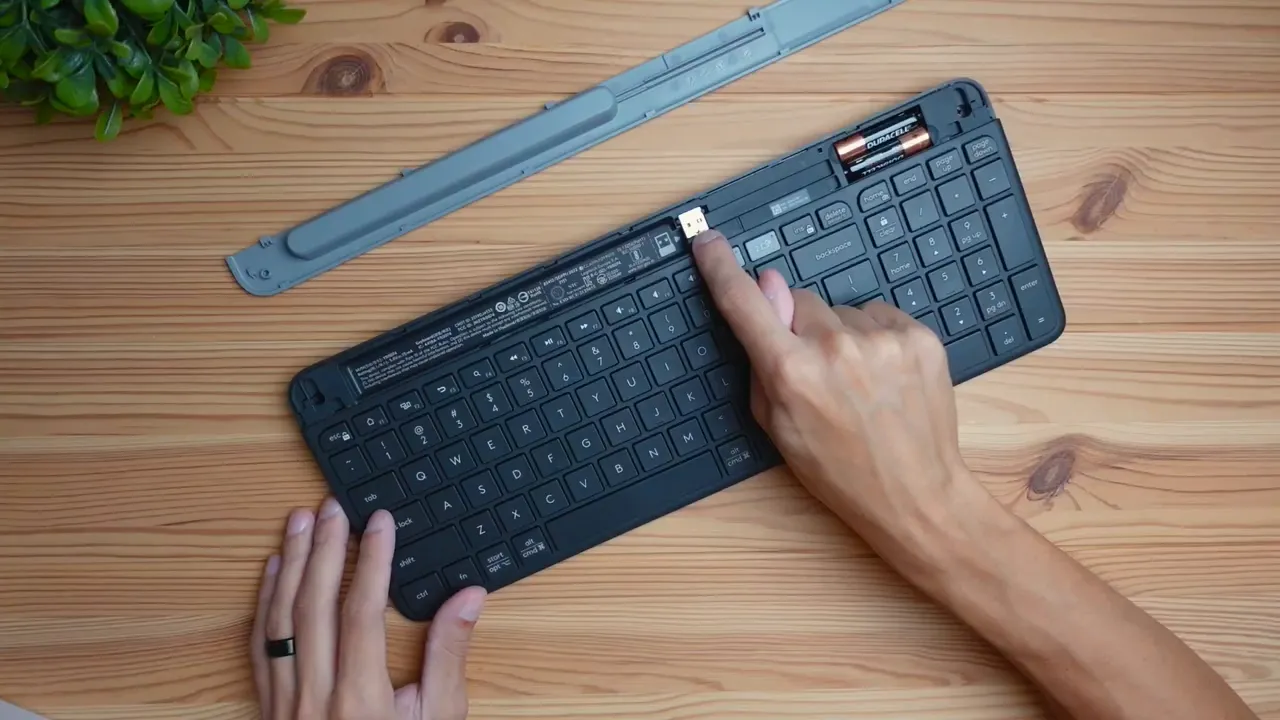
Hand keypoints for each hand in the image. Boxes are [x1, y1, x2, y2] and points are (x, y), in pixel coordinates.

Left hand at [251, 499, 487, 719]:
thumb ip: (448, 657)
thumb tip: (469, 596)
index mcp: (361, 701)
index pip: (361, 612)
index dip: (371, 560)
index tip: (378, 520)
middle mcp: (314, 699)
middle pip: (312, 608)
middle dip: (322, 549)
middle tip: (331, 506)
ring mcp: (285, 705)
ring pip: (278, 622)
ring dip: (288, 565)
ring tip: (298, 521)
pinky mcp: (269, 710)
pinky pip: (259, 648)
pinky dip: (264, 604)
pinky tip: (272, 572)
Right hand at [691, 230, 993, 569]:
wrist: (916, 495)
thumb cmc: (839, 470)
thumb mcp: (778, 428)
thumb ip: (762, 360)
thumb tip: (766, 291)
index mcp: (791, 372)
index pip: (744, 302)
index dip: (721, 267)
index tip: (709, 242)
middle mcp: (836, 347)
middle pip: (797, 301)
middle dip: (796, 325)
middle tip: (814, 372)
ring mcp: (882, 339)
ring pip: (841, 310)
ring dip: (840, 335)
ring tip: (857, 384)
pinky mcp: (919, 337)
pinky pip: (879, 316)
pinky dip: (875, 338)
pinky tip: (882, 377)